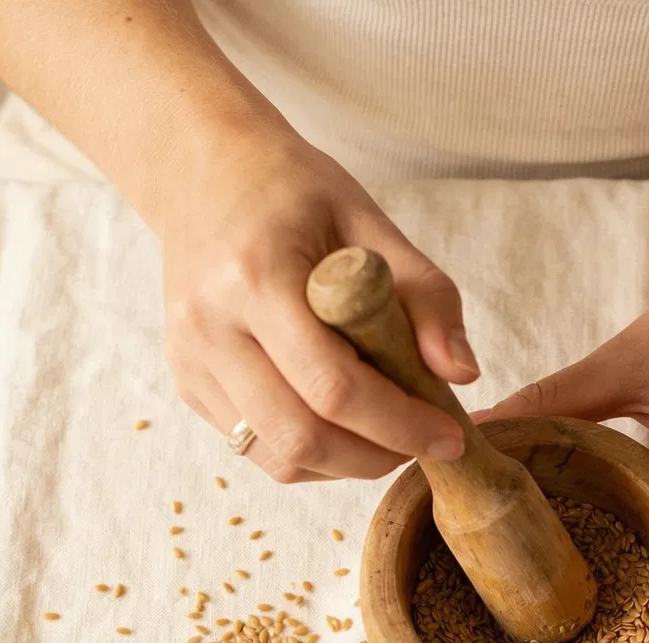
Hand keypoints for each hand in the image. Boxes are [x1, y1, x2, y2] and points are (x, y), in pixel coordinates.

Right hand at [154, 127, 477, 480]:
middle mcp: (210, 325)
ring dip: (344, 464)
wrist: (205, 172)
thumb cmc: (293, 192)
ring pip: (277, 455)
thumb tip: (462, 374)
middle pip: (301, 435)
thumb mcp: (369, 221)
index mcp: (256, 276)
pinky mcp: (187, 381)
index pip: (334, 386)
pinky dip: (308, 453)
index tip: (449, 436)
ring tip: (385, 436)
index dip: (399, 424)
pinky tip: (340, 423)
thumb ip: (426, 295)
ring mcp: (190, 359)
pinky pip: (255, 446)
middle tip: (421, 444)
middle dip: (375, 457)